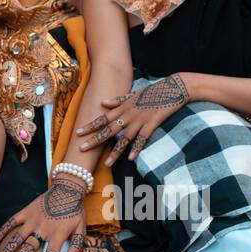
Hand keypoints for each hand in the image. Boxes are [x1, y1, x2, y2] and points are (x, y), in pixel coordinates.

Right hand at [0, 180, 87, 251]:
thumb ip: (76, 246)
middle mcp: (43, 229)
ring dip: (7, 250)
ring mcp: (32, 220)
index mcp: (57, 234)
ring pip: (17, 237)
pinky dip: (3, 230)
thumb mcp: (81, 228)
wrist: (66, 188)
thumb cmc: (74, 211)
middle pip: (28, 248)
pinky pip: (12, 221)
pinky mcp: (25, 212)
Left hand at [76, 73, 191, 166]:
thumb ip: (118, 100)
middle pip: (109, 129)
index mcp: (123, 107)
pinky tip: (131, 159)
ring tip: (106, 164)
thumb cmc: (153, 91)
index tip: (77, 132)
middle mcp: (129, 114)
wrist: (173, 87)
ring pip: (125, 138)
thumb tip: (103, 102)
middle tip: (81, 148)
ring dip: (115, 152)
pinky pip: (143, 138)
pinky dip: (137, 148)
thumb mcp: (133, 94)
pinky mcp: (152, 123)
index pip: (103, 118)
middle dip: (95, 139)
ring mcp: (140, 119)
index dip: (90, 125)